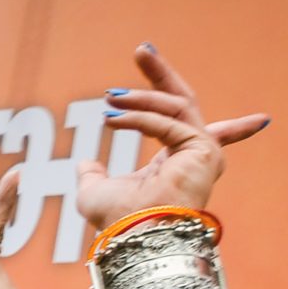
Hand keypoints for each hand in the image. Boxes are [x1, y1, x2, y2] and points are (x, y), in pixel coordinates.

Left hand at [79, 43, 268, 227]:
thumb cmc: (115, 222)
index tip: (148, 64)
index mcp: (173, 160)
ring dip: (139, 97)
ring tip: (108, 96)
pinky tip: (111, 117)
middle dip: (161, 74)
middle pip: (179, 101)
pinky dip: (138, 118)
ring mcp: (202, 151)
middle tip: (141, 49)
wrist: (131, 239)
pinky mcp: (202, 150)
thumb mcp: (94, 191)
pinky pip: (167, 122)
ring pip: (173, 107)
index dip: (164, 91)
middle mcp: (193, 153)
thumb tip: (85, 163)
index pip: (176, 119)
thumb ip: (92, 174)